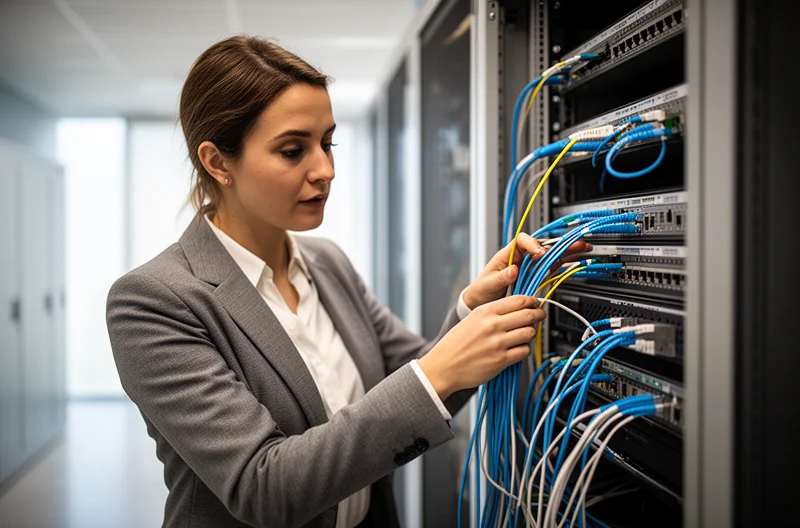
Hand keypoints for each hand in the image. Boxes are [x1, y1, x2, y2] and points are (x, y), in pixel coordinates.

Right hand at [418, 295, 545, 399]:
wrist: (443, 366)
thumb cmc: (456, 344)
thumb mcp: (472, 319)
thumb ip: (493, 312)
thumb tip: (518, 307)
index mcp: (485, 311)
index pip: (519, 300)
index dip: (532, 301)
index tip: (535, 303)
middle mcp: (492, 325)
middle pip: (528, 315)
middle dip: (538, 315)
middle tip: (540, 316)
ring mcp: (498, 343)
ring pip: (529, 333)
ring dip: (530, 333)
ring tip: (525, 334)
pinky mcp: (501, 360)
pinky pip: (524, 351)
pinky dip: (524, 350)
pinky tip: (517, 349)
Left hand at [462, 234, 591, 309]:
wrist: (481, 303)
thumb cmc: (480, 291)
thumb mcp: (487, 285)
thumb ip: (500, 278)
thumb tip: (512, 270)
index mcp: (507, 255)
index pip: (523, 241)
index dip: (533, 244)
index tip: (539, 254)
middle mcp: (520, 258)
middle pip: (542, 245)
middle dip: (559, 244)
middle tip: (576, 244)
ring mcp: (529, 267)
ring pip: (550, 255)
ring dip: (566, 251)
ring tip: (584, 249)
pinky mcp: (535, 276)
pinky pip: (550, 267)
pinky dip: (563, 263)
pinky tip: (575, 260)